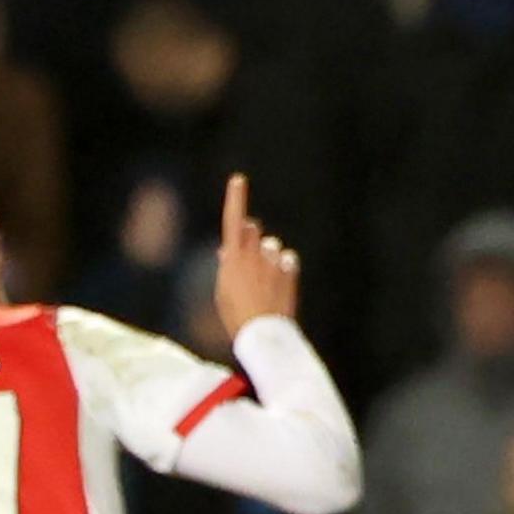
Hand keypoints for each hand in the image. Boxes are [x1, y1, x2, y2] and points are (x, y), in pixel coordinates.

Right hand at [211, 174, 299, 339]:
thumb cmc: (236, 315)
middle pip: (253, 230)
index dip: (235, 198)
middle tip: (246, 257)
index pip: (234, 220)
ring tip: (263, 282)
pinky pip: (288, 260)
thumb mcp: (222, 291)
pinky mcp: (290, 272)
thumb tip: (227, 249)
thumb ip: (227, 265)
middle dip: (250, 236)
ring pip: (272, 246)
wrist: (263, 334)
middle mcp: (255, 255)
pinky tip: (277, 286)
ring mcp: (274, 263)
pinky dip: (283, 269)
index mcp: (233, 258)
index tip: (238, 180)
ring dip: (267, 257)